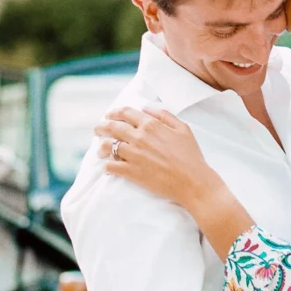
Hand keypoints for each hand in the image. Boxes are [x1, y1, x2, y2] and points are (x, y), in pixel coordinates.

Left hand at [95, 106, 216, 207]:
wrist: (192, 181)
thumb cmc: (191, 156)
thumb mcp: (183, 128)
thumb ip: (164, 116)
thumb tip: (146, 109)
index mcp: (151, 125)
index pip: (125, 113)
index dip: (113, 113)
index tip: (109, 116)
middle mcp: (139, 137)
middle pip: (111, 127)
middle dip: (101, 127)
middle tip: (97, 130)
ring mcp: (134, 155)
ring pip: (107, 146)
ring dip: (101, 147)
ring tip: (100, 150)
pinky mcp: (131, 172)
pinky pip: (111, 166)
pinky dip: (106, 166)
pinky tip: (107, 167)